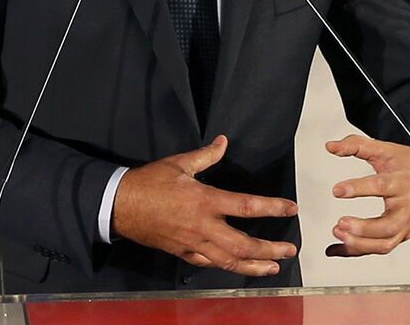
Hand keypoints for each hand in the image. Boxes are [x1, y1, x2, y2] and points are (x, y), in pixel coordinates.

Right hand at [112, 134, 297, 274]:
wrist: (118, 205)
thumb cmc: (149, 182)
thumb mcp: (179, 163)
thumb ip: (206, 155)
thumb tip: (223, 141)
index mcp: (205, 200)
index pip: (247, 206)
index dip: (272, 208)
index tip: (291, 209)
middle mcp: (203, 226)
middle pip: (243, 244)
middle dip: (269, 249)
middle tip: (290, 250)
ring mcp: (192, 243)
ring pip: (228, 261)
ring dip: (253, 266)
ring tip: (273, 268)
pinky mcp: (181, 252)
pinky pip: (208, 263)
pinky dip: (226, 266)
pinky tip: (238, 267)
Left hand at [324, 134, 409, 256]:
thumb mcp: (386, 150)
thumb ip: (356, 145)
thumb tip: (331, 147)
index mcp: (402, 182)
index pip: (381, 186)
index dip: (358, 188)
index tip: (337, 190)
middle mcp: (407, 207)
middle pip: (388, 225)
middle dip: (363, 228)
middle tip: (340, 223)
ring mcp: (406, 225)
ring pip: (386, 243)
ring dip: (360, 244)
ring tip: (338, 234)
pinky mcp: (402, 235)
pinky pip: (380, 248)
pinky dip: (358, 251)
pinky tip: (337, 248)